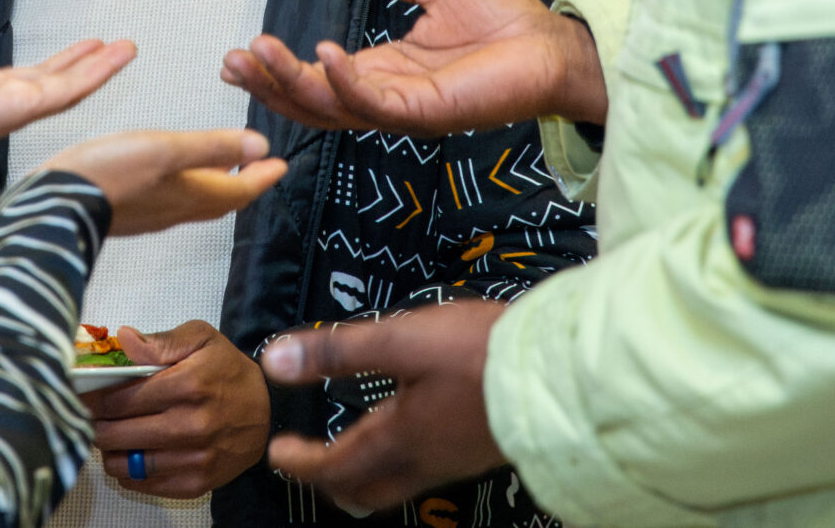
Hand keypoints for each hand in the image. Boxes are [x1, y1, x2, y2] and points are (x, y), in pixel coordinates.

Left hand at [0, 38, 136, 166]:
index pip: (32, 80)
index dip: (60, 65)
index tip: (84, 49)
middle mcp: (6, 106)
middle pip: (58, 84)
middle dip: (88, 66)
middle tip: (119, 48)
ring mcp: (18, 109)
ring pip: (70, 87)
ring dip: (101, 67)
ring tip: (128, 47)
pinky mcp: (23, 108)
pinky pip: (66, 89)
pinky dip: (94, 71)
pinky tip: (114, 55)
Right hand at [44, 129, 286, 235]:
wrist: (56, 204)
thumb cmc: (107, 176)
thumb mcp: (166, 149)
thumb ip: (213, 146)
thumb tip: (258, 145)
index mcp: (191, 193)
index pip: (241, 189)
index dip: (264, 176)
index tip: (281, 166)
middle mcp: (175, 208)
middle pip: (223, 199)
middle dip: (245, 183)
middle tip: (260, 169)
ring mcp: (152, 212)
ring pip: (198, 201)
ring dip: (218, 184)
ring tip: (226, 167)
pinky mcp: (130, 209)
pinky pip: (172, 200)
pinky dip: (187, 186)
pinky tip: (176, 174)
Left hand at [89, 323, 271, 497]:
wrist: (268, 411)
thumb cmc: (228, 371)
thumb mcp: (202, 339)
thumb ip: (161, 341)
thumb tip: (124, 339)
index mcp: (188, 385)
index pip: (122, 398)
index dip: (94, 398)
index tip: (82, 396)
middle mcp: (190, 424)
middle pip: (118, 433)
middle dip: (96, 424)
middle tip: (90, 417)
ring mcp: (193, 458)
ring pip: (127, 463)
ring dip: (109, 451)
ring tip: (108, 437)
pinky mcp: (197, 482)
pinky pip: (146, 484)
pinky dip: (129, 473)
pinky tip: (129, 456)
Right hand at [220, 0, 606, 133]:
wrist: (551, 42)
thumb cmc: (506, 23)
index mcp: (384, 69)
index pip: (317, 79)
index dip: (278, 69)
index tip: (240, 52)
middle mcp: (387, 95)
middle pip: (312, 102)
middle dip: (269, 83)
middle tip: (232, 60)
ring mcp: (405, 108)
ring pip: (332, 108)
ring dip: (292, 84)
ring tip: (260, 54)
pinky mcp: (428, 112)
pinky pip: (374, 105)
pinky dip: (344, 82)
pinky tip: (323, 55)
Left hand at [261, 301, 506, 512]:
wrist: (559, 376)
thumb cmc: (476, 355)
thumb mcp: (399, 342)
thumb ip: (337, 352)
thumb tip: (275, 362)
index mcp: (398, 440)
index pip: (335, 467)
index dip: (300, 462)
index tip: (276, 451)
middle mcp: (425, 462)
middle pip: (367, 491)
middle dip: (332, 481)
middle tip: (308, 462)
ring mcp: (456, 460)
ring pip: (398, 483)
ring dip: (365, 472)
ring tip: (351, 447)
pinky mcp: (480, 449)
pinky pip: (426, 469)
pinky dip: (399, 461)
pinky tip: (408, 431)